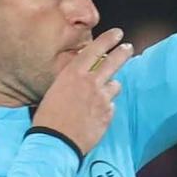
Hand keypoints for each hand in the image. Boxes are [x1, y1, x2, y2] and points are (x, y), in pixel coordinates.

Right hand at [32, 28, 133, 154]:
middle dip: (123, 53)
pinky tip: (94, 115)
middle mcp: (90, 83)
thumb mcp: (54, 91)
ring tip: (100, 96)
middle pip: (113, 62)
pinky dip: (105, 108)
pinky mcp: (108, 114)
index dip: (108, 39)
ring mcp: (102, 99)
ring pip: (115, 85)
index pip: (95, 50)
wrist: (55, 142)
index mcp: (74, 74)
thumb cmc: (48, 117)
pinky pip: (111, 106)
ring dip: (110, 88)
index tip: (117, 34)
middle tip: (128, 48)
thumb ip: (71, 81)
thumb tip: (82, 77)